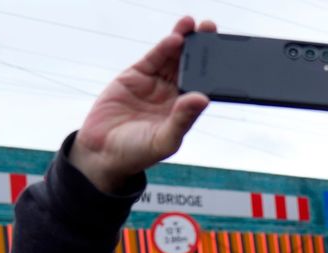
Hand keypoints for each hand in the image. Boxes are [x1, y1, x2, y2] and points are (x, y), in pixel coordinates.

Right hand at [70, 16, 214, 191]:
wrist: (102, 151)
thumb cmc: (137, 153)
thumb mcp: (164, 140)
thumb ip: (182, 120)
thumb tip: (202, 99)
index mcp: (185, 111)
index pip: (203, 86)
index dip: (214, 71)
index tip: (225, 55)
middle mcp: (173, 95)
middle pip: (191, 67)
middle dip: (201, 49)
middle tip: (211, 29)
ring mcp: (155, 83)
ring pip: (173, 58)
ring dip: (184, 41)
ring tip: (194, 25)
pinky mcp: (137, 75)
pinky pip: (154, 58)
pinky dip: (164, 48)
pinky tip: (175, 38)